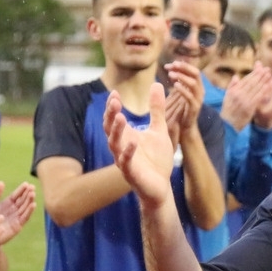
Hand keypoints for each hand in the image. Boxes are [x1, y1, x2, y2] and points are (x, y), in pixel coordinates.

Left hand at [0, 181, 37, 248]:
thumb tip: (2, 182)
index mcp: (7, 205)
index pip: (16, 196)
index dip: (21, 190)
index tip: (27, 183)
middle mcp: (13, 211)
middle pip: (22, 201)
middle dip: (27, 194)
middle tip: (32, 187)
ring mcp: (16, 218)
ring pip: (25, 208)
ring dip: (30, 201)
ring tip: (33, 194)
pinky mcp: (17, 226)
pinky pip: (24, 218)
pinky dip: (29, 211)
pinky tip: (33, 205)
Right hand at [106, 83, 176, 207]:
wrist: (161, 186)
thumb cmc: (157, 159)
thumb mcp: (159, 129)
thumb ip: (157, 109)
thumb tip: (157, 84)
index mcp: (126, 136)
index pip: (114, 118)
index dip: (112, 106)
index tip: (115, 92)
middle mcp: (121, 147)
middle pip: (109, 129)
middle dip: (110, 115)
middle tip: (114, 101)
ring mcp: (124, 160)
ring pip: (114, 144)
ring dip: (116, 131)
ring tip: (120, 117)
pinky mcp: (131, 173)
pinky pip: (126, 163)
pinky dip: (128, 153)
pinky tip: (133, 142)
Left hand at [164, 61, 204, 131]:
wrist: (184, 126)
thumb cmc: (180, 109)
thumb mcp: (180, 92)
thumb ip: (178, 81)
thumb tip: (172, 69)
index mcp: (197, 86)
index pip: (193, 70)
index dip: (182, 65)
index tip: (170, 64)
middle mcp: (200, 90)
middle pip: (196, 73)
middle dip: (184, 67)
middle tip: (172, 65)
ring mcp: (199, 99)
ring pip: (194, 83)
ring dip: (182, 77)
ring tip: (171, 74)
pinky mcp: (195, 107)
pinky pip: (190, 96)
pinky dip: (183, 89)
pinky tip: (174, 85)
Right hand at [220, 63, 269, 129]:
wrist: (228, 125)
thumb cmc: (228, 111)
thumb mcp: (226, 97)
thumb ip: (232, 86)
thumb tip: (236, 76)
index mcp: (233, 91)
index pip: (245, 80)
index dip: (254, 74)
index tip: (260, 68)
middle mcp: (239, 94)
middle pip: (252, 83)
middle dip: (260, 75)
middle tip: (267, 69)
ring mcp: (245, 101)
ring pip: (256, 88)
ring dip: (264, 80)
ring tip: (270, 74)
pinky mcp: (250, 107)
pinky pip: (258, 97)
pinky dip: (264, 90)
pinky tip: (269, 85)